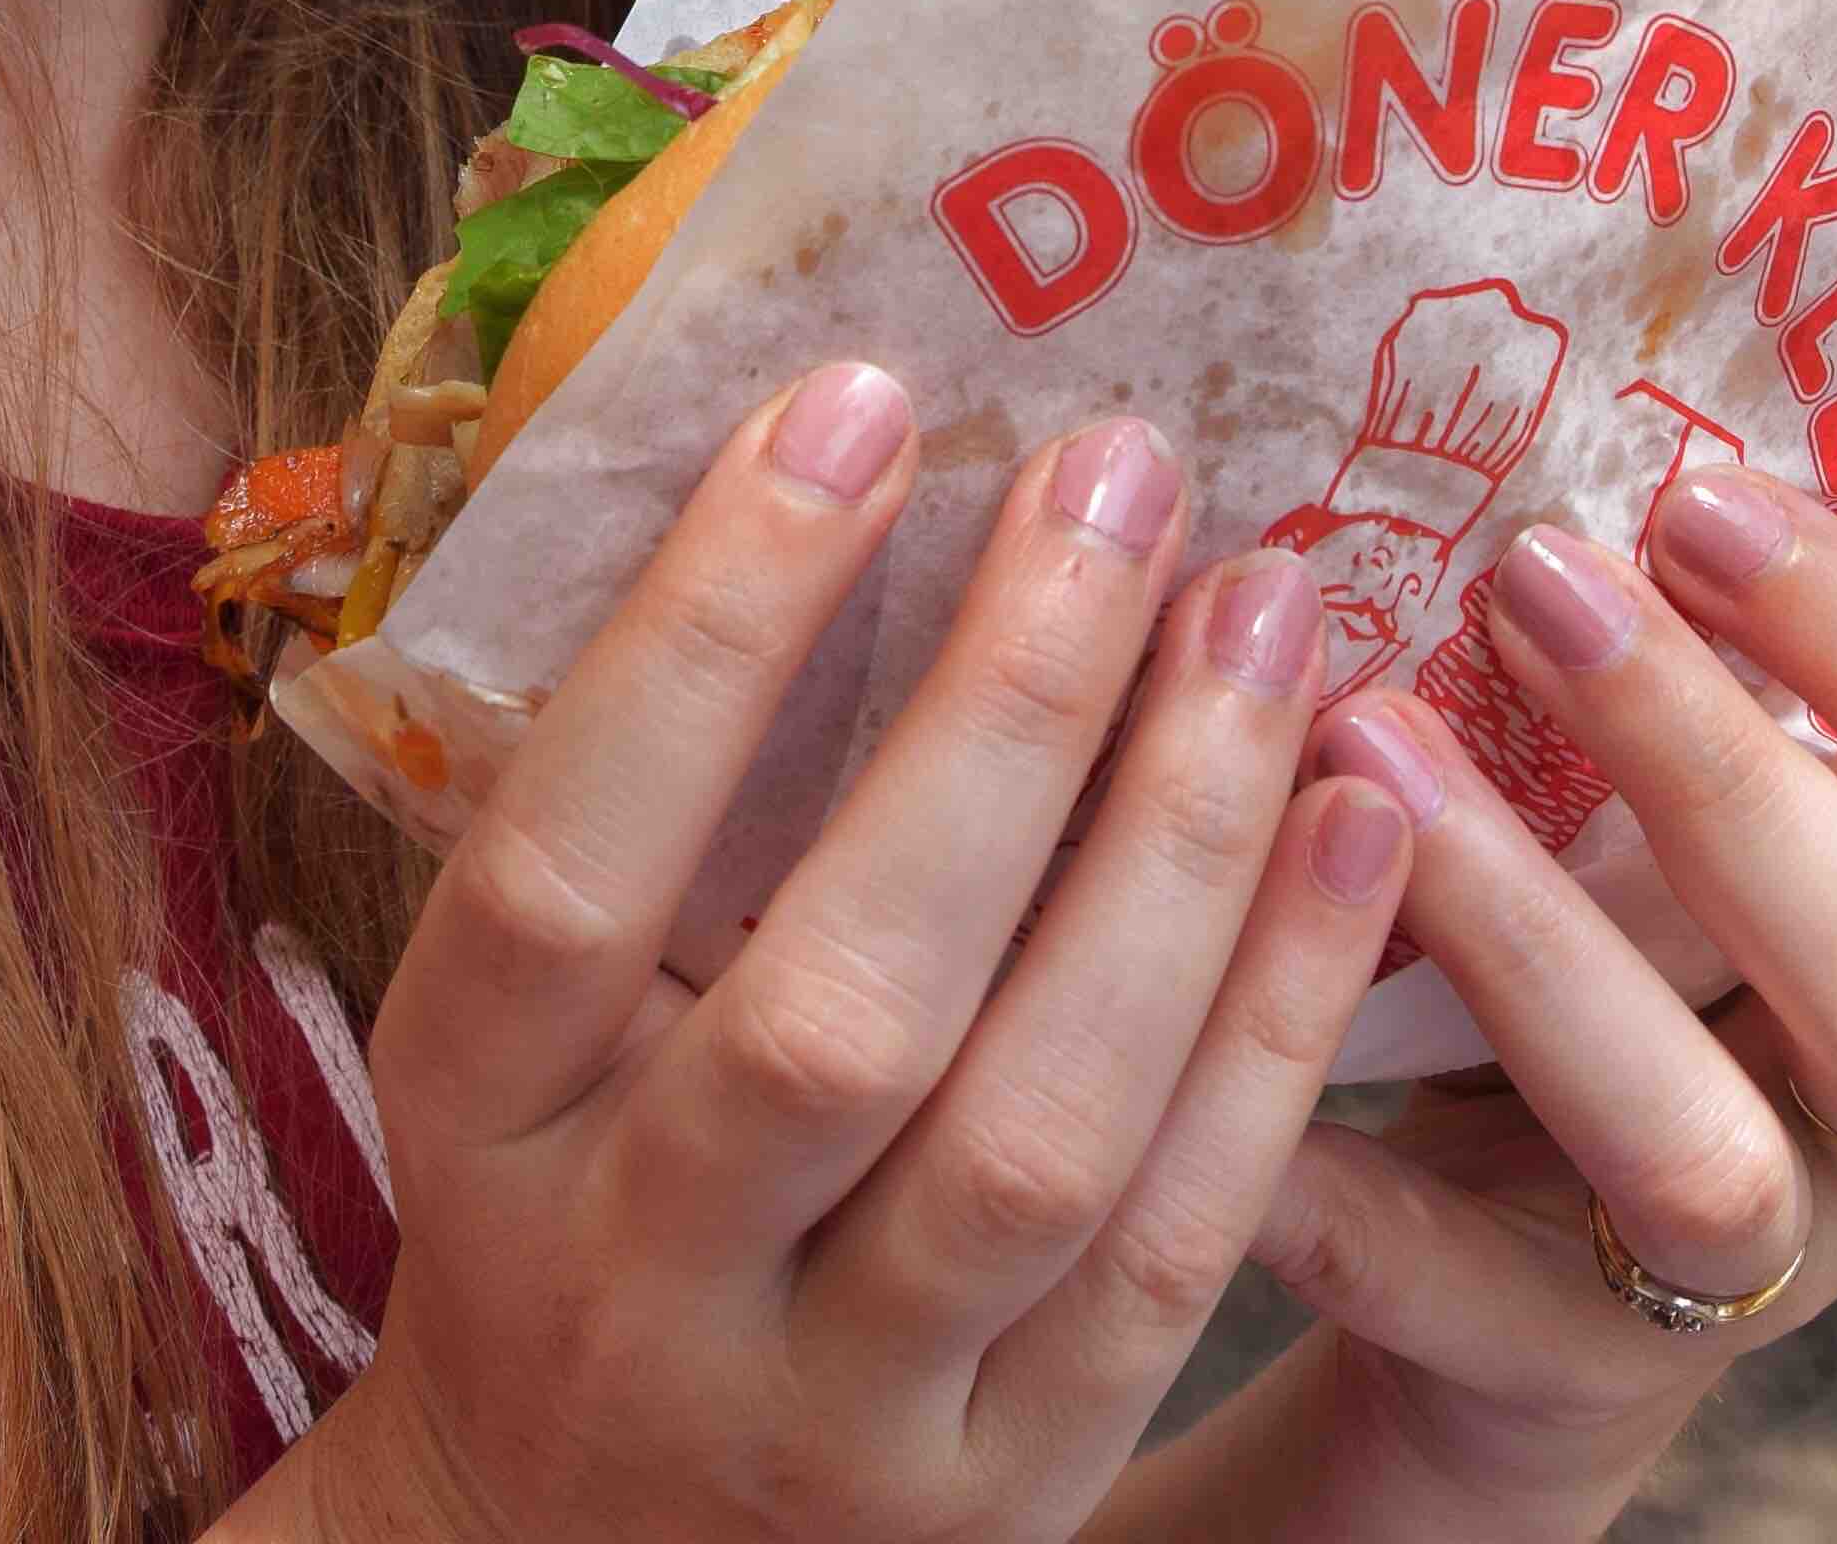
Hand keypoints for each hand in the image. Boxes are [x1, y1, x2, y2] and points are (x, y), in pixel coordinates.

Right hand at [279, 370, 1421, 1543]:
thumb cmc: (562, 1207)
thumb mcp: (514, 1044)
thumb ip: (636, 821)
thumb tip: (826, 455)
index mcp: (479, 1133)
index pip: (571, 869)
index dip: (709, 632)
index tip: (851, 401)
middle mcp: (640, 1287)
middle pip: (840, 1009)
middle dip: (1003, 719)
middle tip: (1121, 473)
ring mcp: (834, 1416)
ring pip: (1038, 1139)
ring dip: (1176, 852)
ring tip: (1264, 609)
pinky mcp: (1009, 1494)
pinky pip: (1174, 1249)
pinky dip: (1274, 1024)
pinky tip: (1356, 821)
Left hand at [1243, 471, 1836, 1522]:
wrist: (1489, 1316)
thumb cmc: (1598, 969)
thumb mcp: (1671, 823)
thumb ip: (1676, 657)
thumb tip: (1547, 329)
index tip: (1701, 490)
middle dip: (1723, 771)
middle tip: (1535, 572)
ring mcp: (1750, 1283)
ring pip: (1703, 1160)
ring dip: (1535, 949)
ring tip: (1367, 759)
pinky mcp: (1569, 1388)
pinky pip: (1472, 1310)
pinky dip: (1353, 1204)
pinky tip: (1242, 1091)